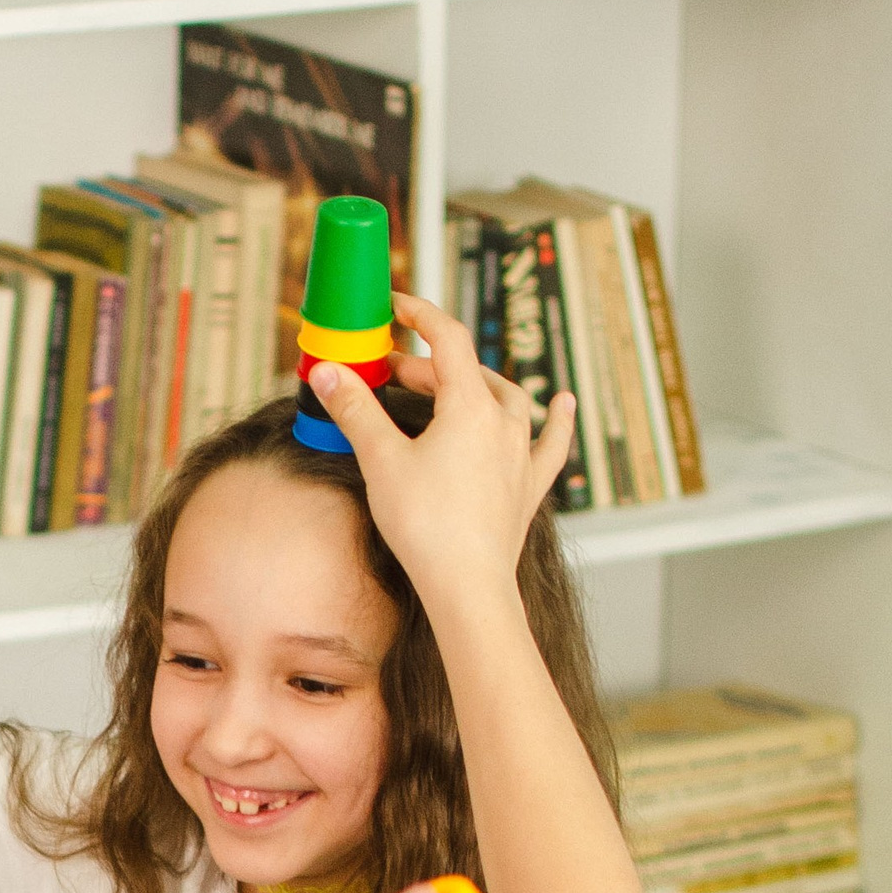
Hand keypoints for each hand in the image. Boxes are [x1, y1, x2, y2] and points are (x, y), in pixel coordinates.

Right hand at [311, 290, 574, 609]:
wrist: (468, 586)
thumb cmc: (426, 526)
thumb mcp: (381, 461)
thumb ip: (356, 410)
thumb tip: (328, 371)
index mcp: (469, 405)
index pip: (447, 337)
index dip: (418, 313)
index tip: (394, 306)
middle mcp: (504, 420)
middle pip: (467, 371)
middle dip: (427, 366)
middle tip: (390, 373)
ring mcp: (522, 452)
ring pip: (507, 397)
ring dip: (477, 382)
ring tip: (451, 384)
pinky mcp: (530, 485)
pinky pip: (550, 441)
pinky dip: (556, 418)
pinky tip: (563, 403)